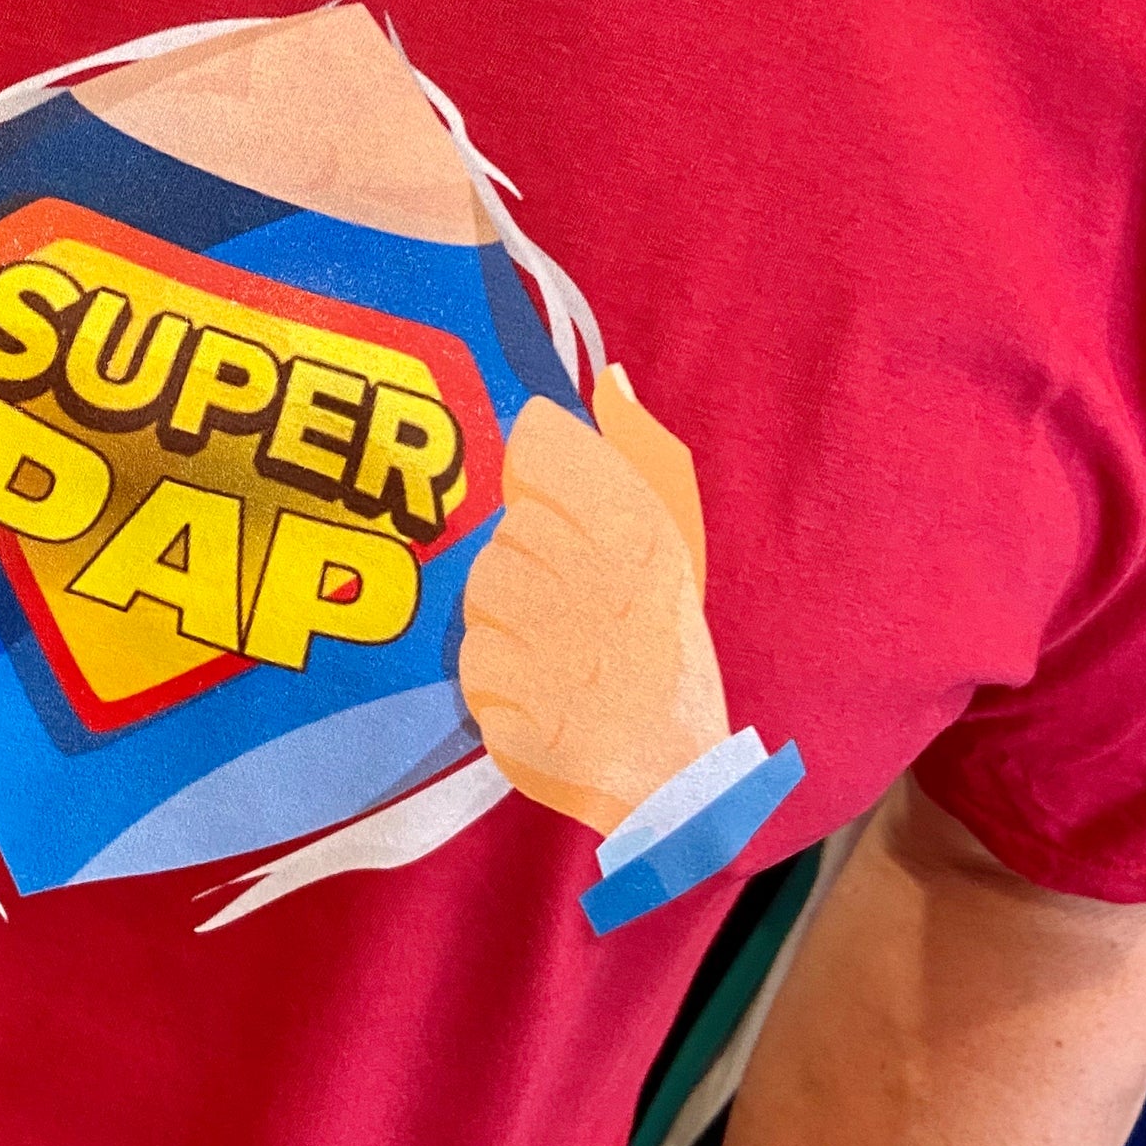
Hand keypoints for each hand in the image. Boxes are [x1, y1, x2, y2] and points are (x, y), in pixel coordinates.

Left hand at [459, 365, 727, 836]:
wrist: (672, 767)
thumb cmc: (662, 643)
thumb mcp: (668, 544)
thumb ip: (637, 457)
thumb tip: (612, 378)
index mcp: (637, 536)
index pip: (545, 458)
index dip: (540, 482)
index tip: (555, 508)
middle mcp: (594, 584)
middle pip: (506, 534)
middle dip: (526, 565)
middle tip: (570, 605)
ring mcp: (551, 650)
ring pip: (482, 595)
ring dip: (506, 620)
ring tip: (558, 648)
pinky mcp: (512, 710)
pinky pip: (473, 663)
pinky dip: (497, 676)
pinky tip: (540, 688)